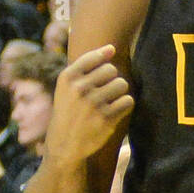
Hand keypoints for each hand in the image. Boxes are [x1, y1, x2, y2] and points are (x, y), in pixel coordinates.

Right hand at [44, 46, 133, 165]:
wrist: (65, 146)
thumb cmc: (69, 111)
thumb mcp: (67, 86)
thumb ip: (87, 65)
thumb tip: (112, 47)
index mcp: (67, 77)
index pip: (95, 57)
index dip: (102, 65)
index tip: (98, 78)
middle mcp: (79, 88)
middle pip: (112, 70)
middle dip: (111, 80)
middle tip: (103, 93)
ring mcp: (93, 103)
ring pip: (122, 84)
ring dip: (119, 93)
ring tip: (108, 102)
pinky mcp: (106, 118)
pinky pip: (128, 101)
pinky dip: (124, 106)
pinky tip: (114, 112)